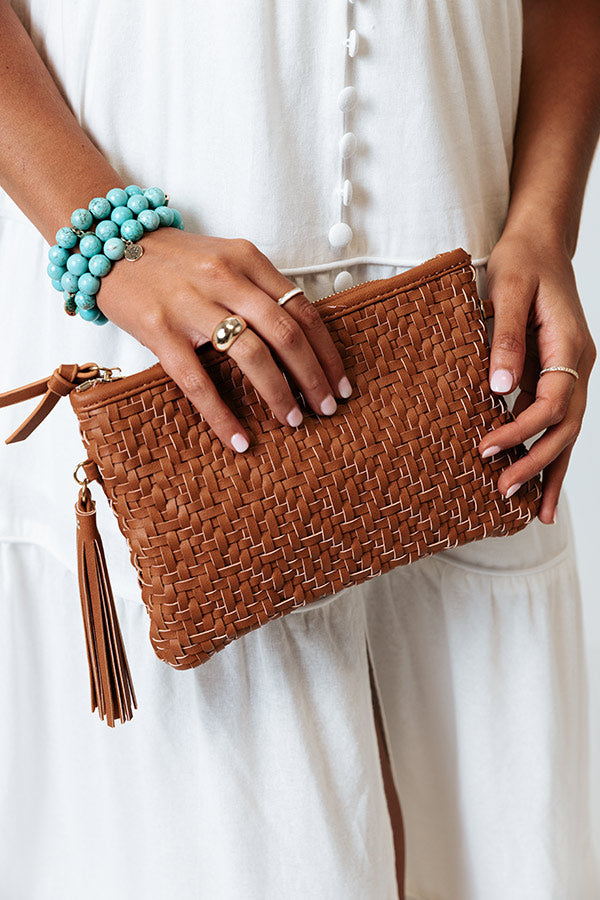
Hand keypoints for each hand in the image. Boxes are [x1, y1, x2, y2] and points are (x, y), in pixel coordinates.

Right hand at [95, 228, 351, 452]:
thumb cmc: (174, 261)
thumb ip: (259, 290)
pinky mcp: (160, 330)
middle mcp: (225, 278)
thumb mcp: (225, 261)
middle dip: (313, 376)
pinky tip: (238, 439)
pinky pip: (198, 381)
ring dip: (280, 393)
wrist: (108, 244)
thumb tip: (300, 340)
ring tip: (294, 420)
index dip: (327, 351)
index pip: (303, 309)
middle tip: (326, 408)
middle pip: (286, 333)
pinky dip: (222, 415)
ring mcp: (192, 304)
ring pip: (251, 355)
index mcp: (247, 260)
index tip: (340, 382)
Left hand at [478, 230, 595, 523]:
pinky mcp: (557, 374)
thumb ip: (506, 339)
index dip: (519, 431)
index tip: (485, 450)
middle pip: (564, 426)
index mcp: (569, 346)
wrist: (539, 242)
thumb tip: (499, 388)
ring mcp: (572, 372)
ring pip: (567, 431)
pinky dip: (549, 451)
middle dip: (537, 463)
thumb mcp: (509, 290)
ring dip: (550, 469)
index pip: (551, 403)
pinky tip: (538, 477)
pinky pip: (555, 420)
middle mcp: (578, 365)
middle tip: (504, 493)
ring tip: (535, 512)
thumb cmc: (521, 261)